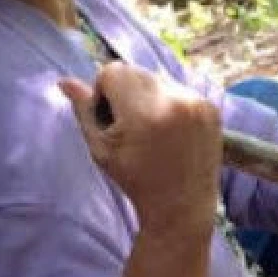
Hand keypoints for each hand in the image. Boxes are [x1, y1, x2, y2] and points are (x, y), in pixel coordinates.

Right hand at [59, 63, 221, 236]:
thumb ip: (84, 110)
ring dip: (150, 97)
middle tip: (132, 128)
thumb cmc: (135, 180)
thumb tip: (64, 80)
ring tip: (153, 132)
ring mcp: (198, 104)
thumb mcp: (101, 148)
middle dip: (127, 93)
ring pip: (159, 79)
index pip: (113, 70)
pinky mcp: (212, 108)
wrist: (182, 206)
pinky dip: (172, 104)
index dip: (104, 93)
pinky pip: (181, 90)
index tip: (112, 120)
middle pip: (136, 72)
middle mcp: (174, 101)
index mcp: (144, 113)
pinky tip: (172, 133)